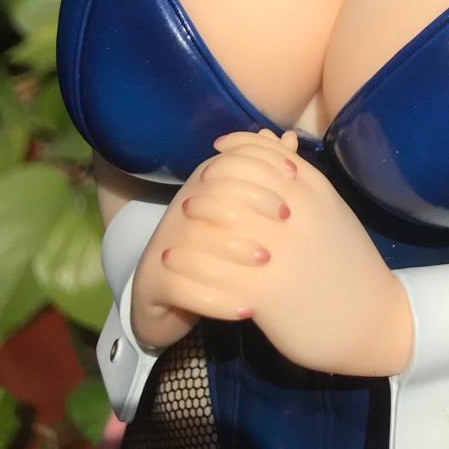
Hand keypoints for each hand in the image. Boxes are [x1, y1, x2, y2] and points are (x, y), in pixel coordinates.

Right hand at [130, 140, 283, 353]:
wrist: (171, 294)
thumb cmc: (219, 244)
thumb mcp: (244, 209)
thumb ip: (268, 175)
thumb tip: (290, 138)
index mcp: (207, 184)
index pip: (231, 162)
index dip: (264, 171)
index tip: (294, 193)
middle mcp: (183, 207)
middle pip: (214, 195)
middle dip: (252, 208)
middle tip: (286, 224)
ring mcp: (165, 243)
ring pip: (198, 241)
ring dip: (236, 252)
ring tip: (268, 264)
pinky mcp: (154, 281)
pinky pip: (184, 288)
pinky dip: (218, 301)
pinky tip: (249, 309)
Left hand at [164, 129, 413, 376]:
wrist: (376, 320)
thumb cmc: (348, 264)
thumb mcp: (329, 210)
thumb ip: (300, 176)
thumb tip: (276, 137)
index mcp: (314, 190)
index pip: (261, 152)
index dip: (230, 153)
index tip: (213, 161)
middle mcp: (297, 212)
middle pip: (233, 181)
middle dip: (204, 189)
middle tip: (190, 203)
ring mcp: (282, 251)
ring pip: (217, 223)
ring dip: (190, 229)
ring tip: (176, 239)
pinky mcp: (267, 292)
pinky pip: (213, 273)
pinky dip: (188, 267)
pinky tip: (175, 268)